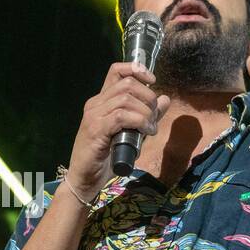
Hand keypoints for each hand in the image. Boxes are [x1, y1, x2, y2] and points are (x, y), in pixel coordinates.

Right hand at [66, 62, 169, 199]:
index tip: (152, 81)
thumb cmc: (105, 157)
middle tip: (154, 116)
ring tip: (150, 128)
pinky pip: (121, 116)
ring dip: (146, 112)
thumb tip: (165, 99)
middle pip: (127, 84)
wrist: (84, 179)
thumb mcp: (131, 132)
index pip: (116, 70)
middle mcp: (95, 104)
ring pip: (126, 99)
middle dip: (148, 97)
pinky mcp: (96, 130)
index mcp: (101, 101)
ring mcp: (93, 116)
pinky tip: (145, 131)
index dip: (137, 69)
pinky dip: (139, 121)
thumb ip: (146, 116)